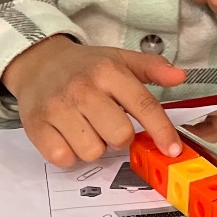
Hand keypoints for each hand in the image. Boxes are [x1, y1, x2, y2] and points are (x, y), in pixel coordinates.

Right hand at [0, 35, 188, 166]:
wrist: (38, 63)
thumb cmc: (84, 67)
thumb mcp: (119, 59)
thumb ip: (152, 69)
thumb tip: (180, 77)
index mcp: (108, 71)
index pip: (144, 105)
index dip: (162, 131)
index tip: (173, 150)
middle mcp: (84, 89)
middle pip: (120, 136)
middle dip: (121, 137)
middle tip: (110, 124)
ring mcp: (58, 108)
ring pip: (92, 151)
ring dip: (94, 146)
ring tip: (87, 128)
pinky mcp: (36, 126)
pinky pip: (63, 158)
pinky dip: (69, 154)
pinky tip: (68, 136)